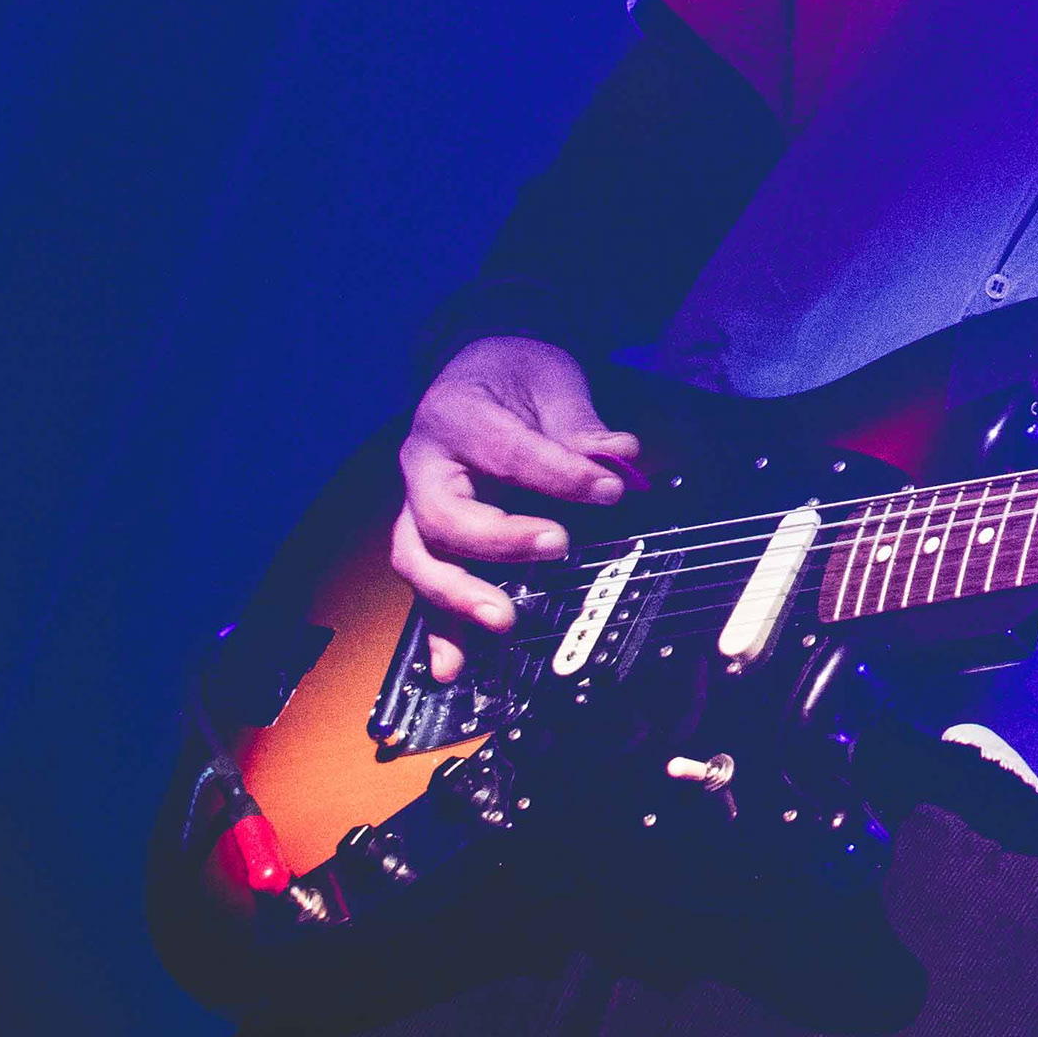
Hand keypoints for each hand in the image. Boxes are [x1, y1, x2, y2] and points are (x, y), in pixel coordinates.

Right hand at [393, 335, 644, 681]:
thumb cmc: (514, 376)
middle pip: (443, 514)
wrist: (475, 369)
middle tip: (557, 547)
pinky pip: (424, 585)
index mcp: (454, 416)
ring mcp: (416, 505)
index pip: (507, 452)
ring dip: (456, 596)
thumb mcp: (551, 381)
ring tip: (501, 619)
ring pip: (417, 557)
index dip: (561, 475)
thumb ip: (581, 426)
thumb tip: (621, 459)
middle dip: (499, 540)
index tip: (610, 491)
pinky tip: (452, 668)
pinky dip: (436, 629)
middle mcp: (423, 464)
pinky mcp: (425, 538)